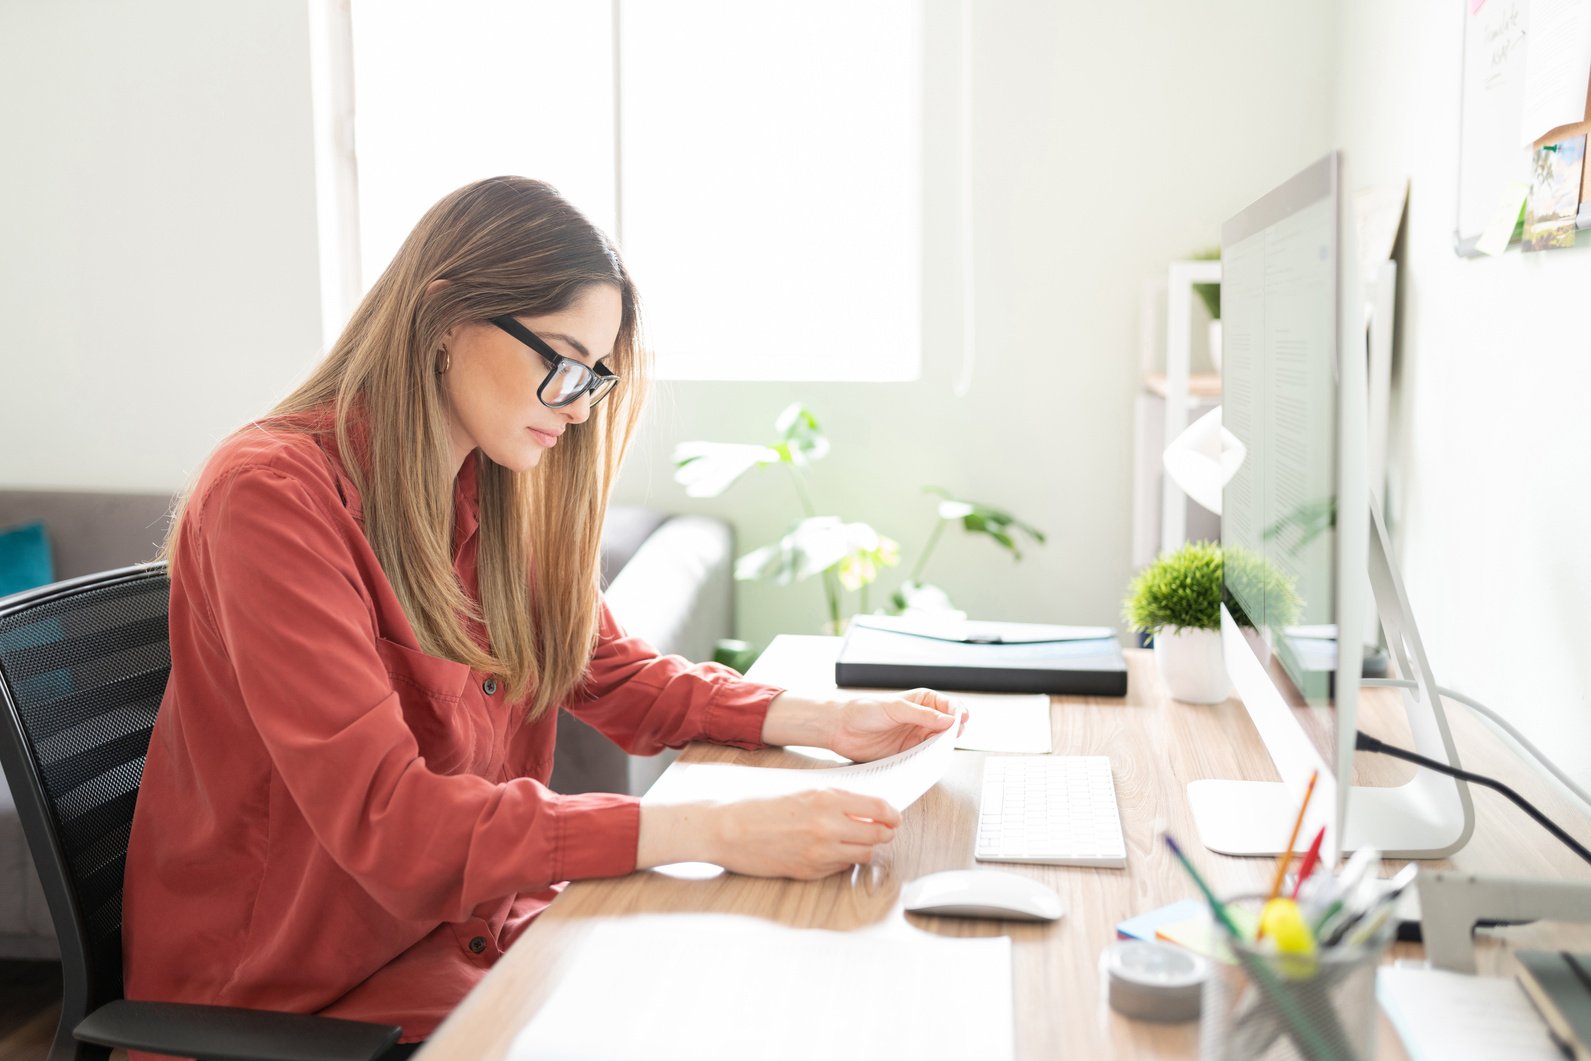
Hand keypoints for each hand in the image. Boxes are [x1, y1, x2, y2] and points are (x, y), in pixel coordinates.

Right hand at [714, 790, 901, 878]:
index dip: (892, 814)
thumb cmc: (759, 806)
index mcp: (826, 800)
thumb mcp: (802, 790)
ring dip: (866, 848)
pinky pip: (841, 867)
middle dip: (885, 833)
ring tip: (857, 840)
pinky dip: (844, 860)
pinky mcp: (810, 871)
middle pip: (878, 836)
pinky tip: (833, 851)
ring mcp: (819, 852)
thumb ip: (836, 799)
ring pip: (863, 854)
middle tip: (884, 830)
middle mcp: (827, 827)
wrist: (728, 829)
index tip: (894, 816)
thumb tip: (866, 808)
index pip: (878, 809)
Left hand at [827, 688, 960, 762]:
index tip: (961, 719)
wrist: (840, 728)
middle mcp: (921, 719)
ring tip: (940, 748)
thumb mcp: (895, 707)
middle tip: (952, 736)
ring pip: (939, 743)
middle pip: (948, 726)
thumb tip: (948, 720)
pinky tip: (929, 759)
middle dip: (954, 731)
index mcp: (921, 701)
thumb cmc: (864, 710)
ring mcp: (915, 736)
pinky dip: (930, 758)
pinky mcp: (907, 753)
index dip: (958, 712)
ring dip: (942, 746)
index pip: (948, 705)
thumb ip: (921, 714)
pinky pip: (925, 757)